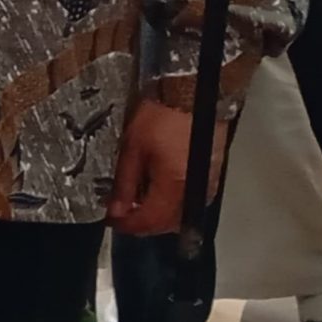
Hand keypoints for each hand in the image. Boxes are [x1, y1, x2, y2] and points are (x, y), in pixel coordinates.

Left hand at [108, 99, 227, 235]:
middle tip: (121, 212)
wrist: (192, 96)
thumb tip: (115, 211)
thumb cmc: (160, 118)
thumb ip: (124, 183)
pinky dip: (172, 206)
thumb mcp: (132, 149)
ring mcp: (206, 187)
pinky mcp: (211, 179)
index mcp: (174, 187)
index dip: (128, 225)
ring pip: (181, 217)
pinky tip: (156, 192)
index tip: (110, 220)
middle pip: (168, 224)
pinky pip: (190, 204)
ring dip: (158, 217)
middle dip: (143, 224)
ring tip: (136, 202)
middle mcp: (194, 193)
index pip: (150, 221)